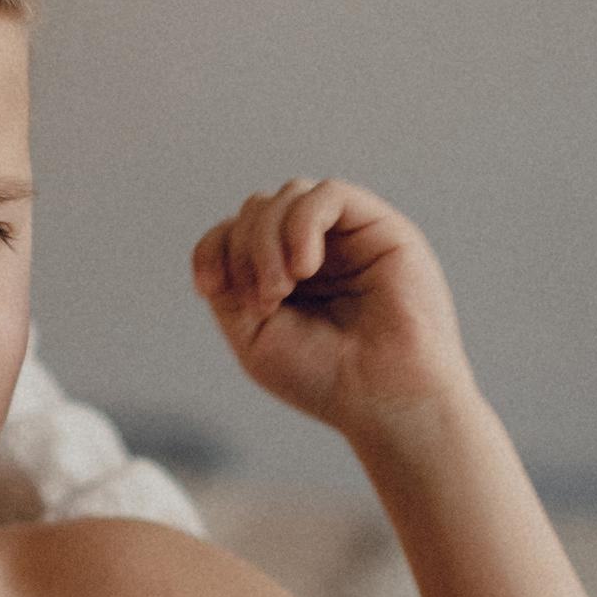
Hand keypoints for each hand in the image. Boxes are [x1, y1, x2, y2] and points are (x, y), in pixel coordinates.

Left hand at [192, 179, 472, 440]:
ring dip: (267, 240)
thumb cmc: (325, 377)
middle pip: (256, 210)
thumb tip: (220, 239)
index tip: (209, 287)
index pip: (232, 232)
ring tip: (280, 292)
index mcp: (282, 273)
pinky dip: (302, 226)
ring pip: (288, 196)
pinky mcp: (381, 226)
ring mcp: (347, 236)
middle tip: (264, 304)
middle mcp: (315, 249)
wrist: (386, 400)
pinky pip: (328, 195)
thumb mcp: (254, 336)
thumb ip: (229, 287)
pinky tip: (305, 267)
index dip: (211, 249)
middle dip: (243, 252)